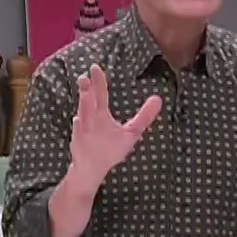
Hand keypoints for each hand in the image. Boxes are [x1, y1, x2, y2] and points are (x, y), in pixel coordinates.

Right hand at [69, 65, 161, 181]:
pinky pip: (78, 135)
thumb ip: (144, 117)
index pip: (100, 94)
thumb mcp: (131, 132)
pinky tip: (77, 121)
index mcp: (101, 114)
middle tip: (85, 77)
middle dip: (87, 90)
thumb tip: (158, 99)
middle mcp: (90, 120)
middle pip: (89, 102)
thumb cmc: (111, 149)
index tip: (95, 67)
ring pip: (83, 116)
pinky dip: (78, 128)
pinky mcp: (80, 145)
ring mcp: (83, 132)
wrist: (93, 169)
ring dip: (84, 105)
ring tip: (86, 94)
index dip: (99, 81)